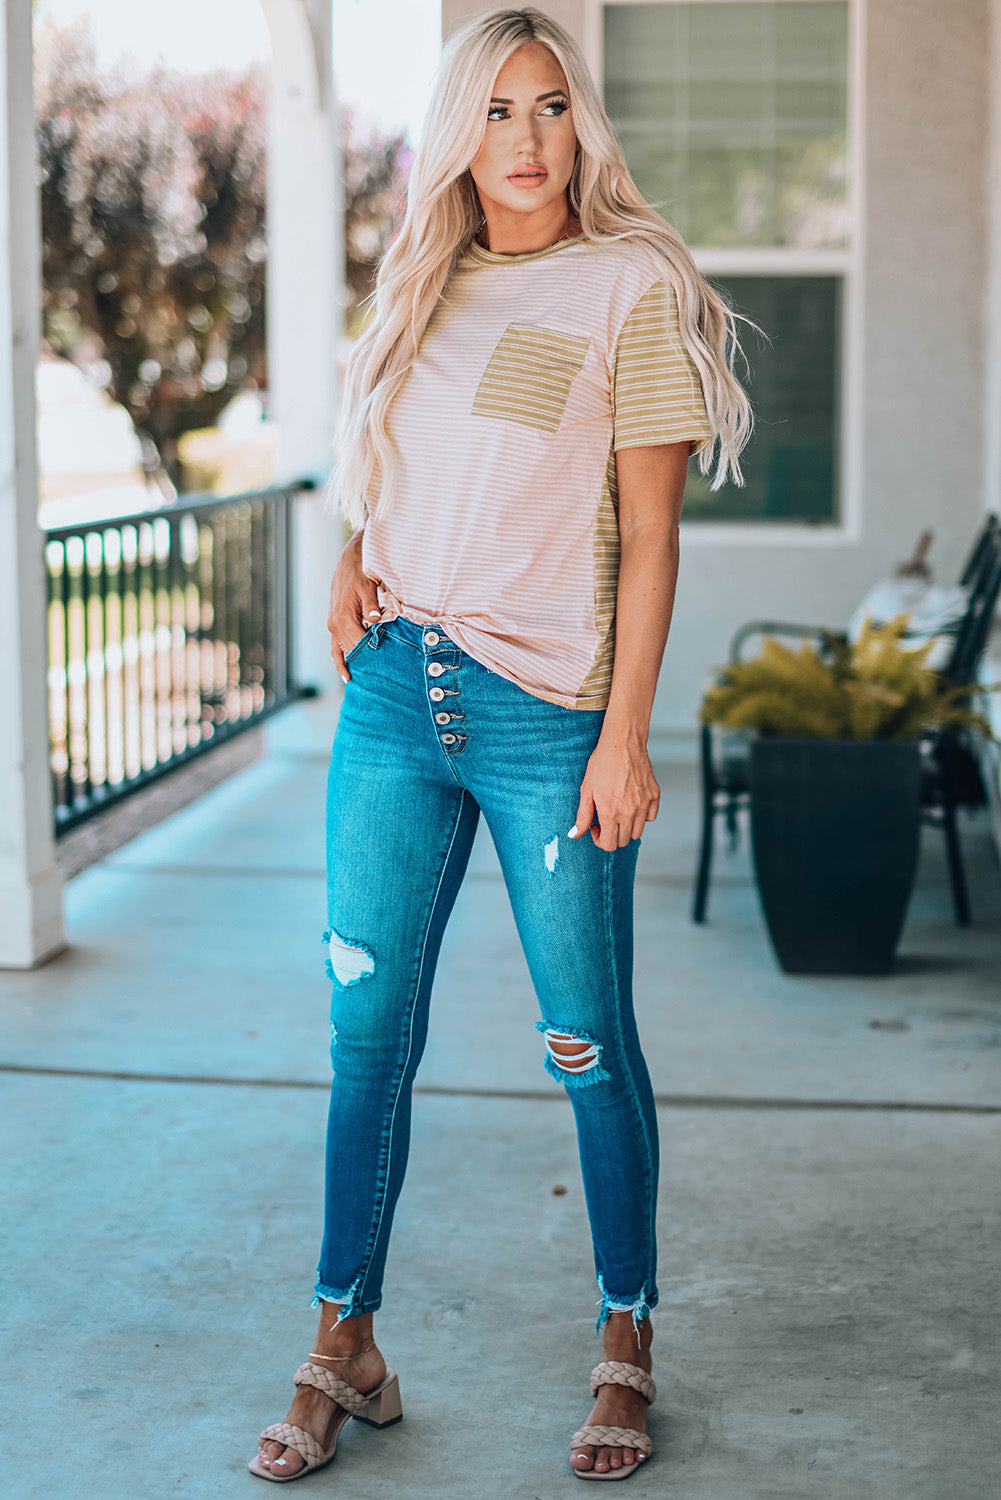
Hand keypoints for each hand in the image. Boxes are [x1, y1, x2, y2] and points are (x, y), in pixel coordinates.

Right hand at [327, 530, 381, 681]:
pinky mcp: (335, 624)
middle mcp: (335, 625)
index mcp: (343, 618)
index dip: (370, 657)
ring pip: (340, 652)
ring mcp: (333, 626)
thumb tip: (375, 620)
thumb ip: (371, 605)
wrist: (349, 561)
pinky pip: (337, 647)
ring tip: (360, 684)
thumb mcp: (367, 587)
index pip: (358, 645)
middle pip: (350, 652)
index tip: (381, 671)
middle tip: (375, 684)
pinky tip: (347, 674)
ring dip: (350, 666)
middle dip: (362, 666)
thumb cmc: (361, 573)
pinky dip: (341, 660)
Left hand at [568, 733, 659, 850]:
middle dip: (612, 835)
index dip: (599, 840)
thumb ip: (582, 816)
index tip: (595, 827)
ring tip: (618, 812)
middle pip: (624, 841)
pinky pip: (650, 817)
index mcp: (611, 813)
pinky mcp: (654, 796)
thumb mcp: (587, 789)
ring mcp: (644, 805)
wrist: (622, 743)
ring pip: (638, 832)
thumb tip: (575, 834)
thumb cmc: (602, 763)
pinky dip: (642, 816)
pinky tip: (632, 804)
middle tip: (605, 819)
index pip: (609, 844)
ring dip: (627, 828)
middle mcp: (630, 812)